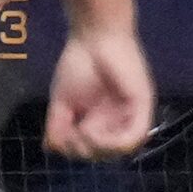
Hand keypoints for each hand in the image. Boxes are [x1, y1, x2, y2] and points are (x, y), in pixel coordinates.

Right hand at [44, 25, 153, 161]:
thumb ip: (57, 126)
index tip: (57, 137)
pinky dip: (110, 141)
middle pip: (106, 154)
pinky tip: (89, 129)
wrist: (94, 37)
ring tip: (81, 132)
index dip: (73, 151)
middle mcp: (119, 121)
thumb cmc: (79, 63)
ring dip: (97, 148)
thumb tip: (51, 150)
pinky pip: (133, 137)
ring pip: (122, 150)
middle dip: (83, 150)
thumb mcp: (62, 102)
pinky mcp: (142, 106)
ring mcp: (132, 114)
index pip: (93, 149)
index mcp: (103, 121)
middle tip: (69, 134)